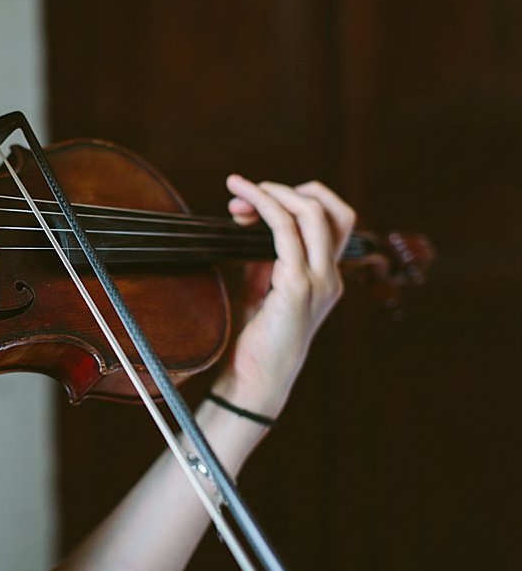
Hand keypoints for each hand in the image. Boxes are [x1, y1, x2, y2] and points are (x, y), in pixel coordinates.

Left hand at [211, 175, 355, 418]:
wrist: (252, 383)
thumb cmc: (253, 342)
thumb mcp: (258, 291)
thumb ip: (262, 258)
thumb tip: (249, 222)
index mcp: (323, 276)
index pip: (330, 219)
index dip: (294, 198)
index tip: (249, 203)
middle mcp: (328, 276)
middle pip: (331, 208)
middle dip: (285, 189)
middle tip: (242, 192)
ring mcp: (317, 282)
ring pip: (312, 213)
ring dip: (273, 191)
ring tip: (240, 188)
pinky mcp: (296, 288)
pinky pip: (285, 232)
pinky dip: (264, 208)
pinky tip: (242, 204)